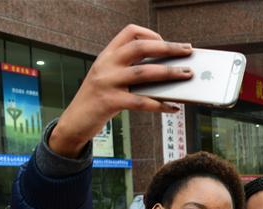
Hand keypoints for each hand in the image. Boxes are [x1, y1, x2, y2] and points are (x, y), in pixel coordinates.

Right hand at [50, 25, 192, 157]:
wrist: (74, 121)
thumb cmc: (99, 99)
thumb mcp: (110, 78)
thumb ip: (131, 70)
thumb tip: (167, 72)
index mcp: (107, 54)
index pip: (130, 32)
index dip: (152, 35)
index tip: (169, 44)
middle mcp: (106, 64)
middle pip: (140, 47)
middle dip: (168, 49)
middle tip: (188, 52)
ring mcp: (107, 82)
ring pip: (144, 72)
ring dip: (170, 73)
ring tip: (187, 75)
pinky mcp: (109, 102)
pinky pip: (141, 102)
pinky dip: (161, 104)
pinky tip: (174, 107)